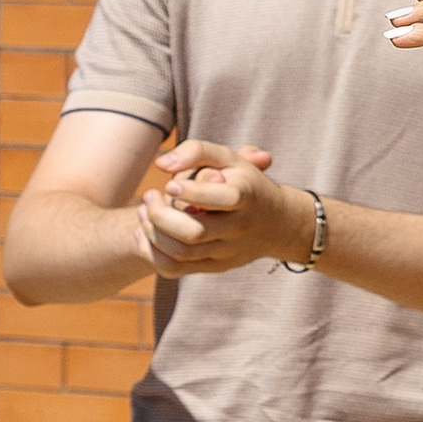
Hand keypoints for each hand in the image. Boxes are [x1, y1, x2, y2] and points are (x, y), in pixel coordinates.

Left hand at [136, 141, 304, 276]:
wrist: (278, 223)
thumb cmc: (245, 183)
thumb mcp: (229, 159)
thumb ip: (196, 151)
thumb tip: (161, 164)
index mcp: (247, 197)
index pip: (218, 200)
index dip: (189, 193)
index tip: (170, 184)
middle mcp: (240, 228)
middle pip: (194, 232)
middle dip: (161, 215)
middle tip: (149, 195)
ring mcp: (228, 252)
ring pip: (181, 253)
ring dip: (153, 232)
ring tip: (144, 210)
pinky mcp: (215, 267)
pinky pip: (175, 269)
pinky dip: (152, 253)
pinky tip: (144, 232)